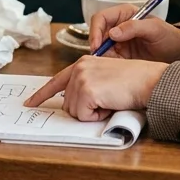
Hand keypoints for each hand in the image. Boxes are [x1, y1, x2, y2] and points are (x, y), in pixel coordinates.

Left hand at [25, 57, 167, 120]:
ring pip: (75, 112)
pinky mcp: (87, 91)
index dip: (42, 94)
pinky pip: (85, 116)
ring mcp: (82, 78)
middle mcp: (79, 68)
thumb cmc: (134, 82)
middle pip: (67, 103)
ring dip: (93, 113)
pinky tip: (111, 104)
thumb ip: (87, 84)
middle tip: (107, 100)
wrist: (149, 81)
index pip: (56, 81)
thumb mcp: (105, 78)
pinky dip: (99, 116)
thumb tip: (73, 103)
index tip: (29, 103)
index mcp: (82, 63)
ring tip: (111, 100)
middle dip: (85, 109)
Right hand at [88, 4, 179, 64]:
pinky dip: (106, 65)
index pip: (101, 18)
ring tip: (107, 65)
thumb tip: (113, 33)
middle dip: (95, 45)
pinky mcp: (120, 56)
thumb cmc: (169, 37)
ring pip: (100, 48)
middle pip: (96, 34)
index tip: (98, 44)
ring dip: (100, 56)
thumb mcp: (154, 29)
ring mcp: (118, 42)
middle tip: (98, 57)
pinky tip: (112, 69)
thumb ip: (134, 27)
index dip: (96, 30)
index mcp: (124, 14)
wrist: (178, 53)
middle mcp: (118, 27)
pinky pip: (107, 60)